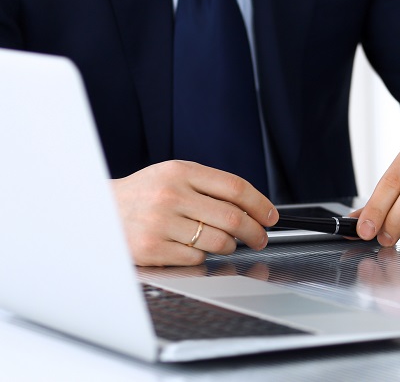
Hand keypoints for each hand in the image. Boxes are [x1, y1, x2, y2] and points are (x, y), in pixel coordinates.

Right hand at [112, 160, 277, 266]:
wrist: (98, 212)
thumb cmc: (143, 196)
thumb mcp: (173, 177)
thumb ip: (209, 188)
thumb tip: (254, 208)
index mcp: (180, 172)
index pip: (235, 188)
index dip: (260, 204)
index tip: (271, 217)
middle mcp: (170, 195)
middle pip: (233, 218)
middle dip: (254, 232)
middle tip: (259, 238)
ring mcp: (160, 222)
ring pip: (218, 242)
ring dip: (229, 246)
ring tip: (223, 243)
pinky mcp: (152, 248)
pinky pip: (196, 257)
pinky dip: (201, 256)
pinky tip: (189, 247)